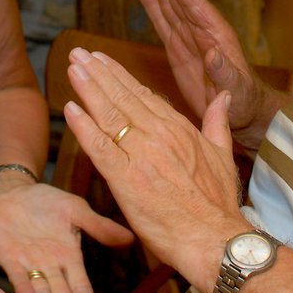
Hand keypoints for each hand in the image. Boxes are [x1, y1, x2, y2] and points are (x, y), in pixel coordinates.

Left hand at [0, 180, 132, 292]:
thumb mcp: (75, 209)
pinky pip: (17, 276)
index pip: (80, 287)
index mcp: (69, 256)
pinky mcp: (9, 258)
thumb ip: (99, 226)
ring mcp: (29, 264)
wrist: (11, 190)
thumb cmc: (45, 202)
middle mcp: (50, 266)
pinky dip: (23, 288)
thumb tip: (130, 239)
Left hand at [62, 47, 245, 292]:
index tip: (102, 60)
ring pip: (109, 115)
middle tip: (78, 53)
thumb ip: (217, 123)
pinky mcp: (126, 179)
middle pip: (121, 97)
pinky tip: (70, 109)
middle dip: (97, 73)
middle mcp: (158, 135)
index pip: (142, 95)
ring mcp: (141, 155)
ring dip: (87, 89)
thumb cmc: (219, 205)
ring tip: (72, 68)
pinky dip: (83, 128)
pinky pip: (100, 148)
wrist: (215, 239)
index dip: (119, 76)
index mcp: (178, 128)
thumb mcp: (223, 156)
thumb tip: (223, 96)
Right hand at [135, 0, 268, 141]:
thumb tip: (212, 54)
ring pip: (169, 2)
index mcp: (215, 34)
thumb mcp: (236, 90)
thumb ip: (225, 73)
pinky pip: (162, 20)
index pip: (191, 1)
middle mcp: (201, 29)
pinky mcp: (178, 48)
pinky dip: (151, 2)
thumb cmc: (244, 102)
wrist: (243, 113)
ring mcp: (189, 37)